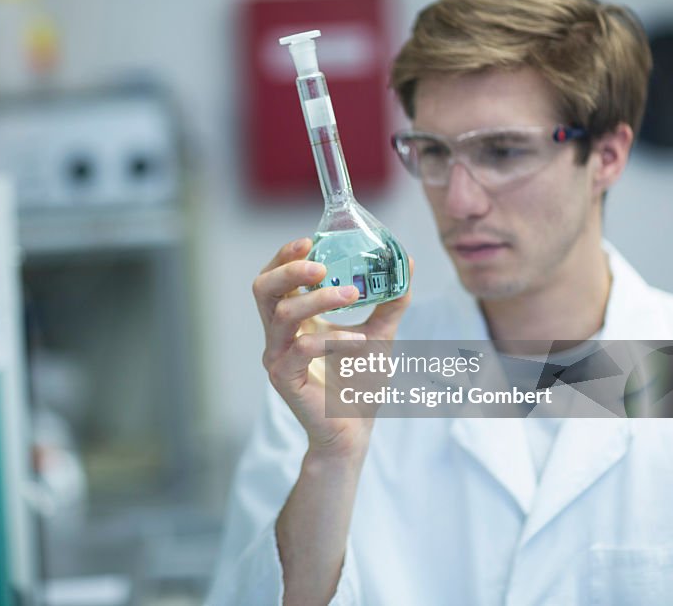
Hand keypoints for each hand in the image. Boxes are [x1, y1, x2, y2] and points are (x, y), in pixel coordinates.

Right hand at [253, 237, 413, 459]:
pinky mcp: (283, 379)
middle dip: (288, 269)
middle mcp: (278, 335)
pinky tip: (358, 343)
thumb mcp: (381, 334)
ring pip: (282, 314)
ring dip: (318, 299)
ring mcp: (276, 357)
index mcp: (293, 319)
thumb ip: (391, 301)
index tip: (311, 239)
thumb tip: (409, 263)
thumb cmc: (359, 384)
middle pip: (263, 288)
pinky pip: (301, 349)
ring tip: (352, 294)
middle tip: (320, 265)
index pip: (275, 277)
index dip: (285, 256)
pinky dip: (332, 340)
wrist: (354, 433)